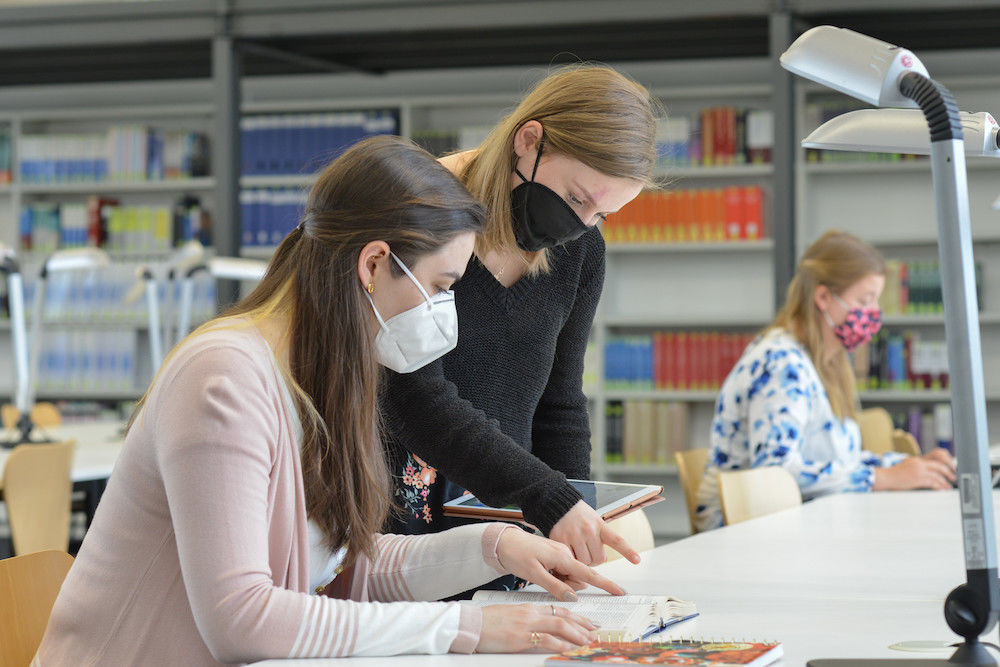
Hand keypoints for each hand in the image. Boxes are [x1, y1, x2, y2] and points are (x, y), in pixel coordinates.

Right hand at [476, 603, 597, 652]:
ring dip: (577, 635)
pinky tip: (570, 649)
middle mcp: (531, 613)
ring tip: (589, 642)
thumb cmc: (486, 622)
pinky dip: (562, 645)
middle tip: (595, 633)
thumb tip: (539, 629)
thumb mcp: (510, 616)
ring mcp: (527, 624)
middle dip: (583, 625)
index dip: (576, 616)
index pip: (558, 609)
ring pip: (560, 626)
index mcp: (528, 607)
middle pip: (564, 616)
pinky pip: (547, 640)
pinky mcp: (521, 637)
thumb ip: (526, 620)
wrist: (470, 623)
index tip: (587, 623)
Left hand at [495, 527, 625, 599]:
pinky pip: (563, 569)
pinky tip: (542, 571)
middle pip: (578, 578)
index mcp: (562, 557)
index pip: (588, 574)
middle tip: (545, 580)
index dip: (605, 584)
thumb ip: (555, 586)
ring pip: (570, 575)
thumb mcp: (534, 574)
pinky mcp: (555, 554)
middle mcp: (565, 553)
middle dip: (569, 585)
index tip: (620, 591)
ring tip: (541, 574)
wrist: (503, 540)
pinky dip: (556, 575)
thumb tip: (574, 597)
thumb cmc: (516, 554)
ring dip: (561, 580)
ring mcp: (560, 552)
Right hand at [548, 500, 639, 565]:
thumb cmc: (579, 515)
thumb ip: (600, 538)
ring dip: (582, 561)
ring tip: (578, 551)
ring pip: (584, 562)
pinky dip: (570, 559)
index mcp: (600, 525)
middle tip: (589, 551)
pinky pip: (570, 559)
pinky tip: (568, 551)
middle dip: (595, 559)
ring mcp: (574, 535)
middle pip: (598, 559)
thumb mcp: (595, 520)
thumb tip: (601, 561)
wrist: (559, 503)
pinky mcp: (561, 539)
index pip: (616, 540)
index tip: (637, 560)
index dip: (628, 551)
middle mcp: (589, 530)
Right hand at [873, 450, 955, 490]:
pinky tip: (942, 490)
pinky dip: (940, 487)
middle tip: (953, 477)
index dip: (945, 461)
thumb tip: (928, 473)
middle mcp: (919, 462)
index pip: (935, 455)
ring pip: (938, 475)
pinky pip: (933, 482)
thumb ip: (916, 467)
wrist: (885, 478)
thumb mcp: (906, 467)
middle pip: (939, 464)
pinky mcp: (918, 478)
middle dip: (948, 472)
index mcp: (916, 459)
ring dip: (945, 482)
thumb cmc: (893, 475)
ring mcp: (918, 470)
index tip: (950, 467)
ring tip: (948, 487)